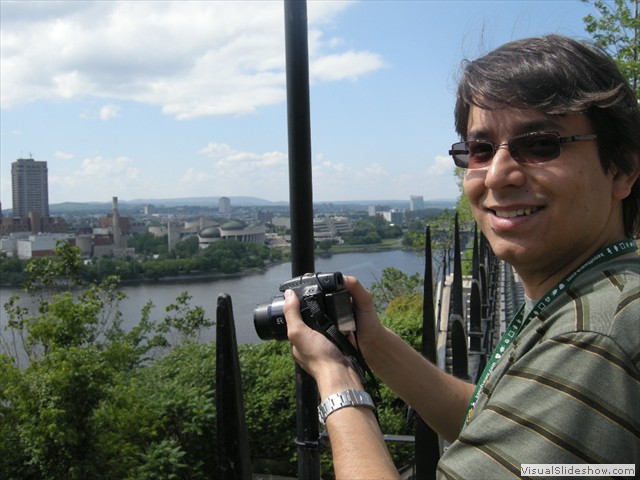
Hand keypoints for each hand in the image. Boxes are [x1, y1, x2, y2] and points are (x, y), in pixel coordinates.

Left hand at [284, 275, 385, 394]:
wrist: (342, 375)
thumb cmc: (319, 357)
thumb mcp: (299, 332)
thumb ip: (292, 313)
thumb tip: (288, 294)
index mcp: (298, 343)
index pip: (295, 322)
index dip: (299, 309)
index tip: (306, 296)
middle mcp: (310, 347)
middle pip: (312, 325)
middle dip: (319, 315)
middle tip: (324, 303)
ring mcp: (325, 349)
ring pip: (328, 330)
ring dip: (333, 322)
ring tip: (337, 311)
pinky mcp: (339, 350)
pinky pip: (342, 336)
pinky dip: (345, 331)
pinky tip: (347, 325)